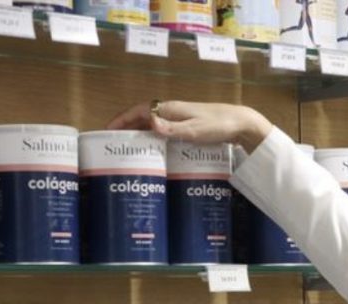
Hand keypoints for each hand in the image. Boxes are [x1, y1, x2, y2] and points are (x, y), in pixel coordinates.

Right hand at [106, 100, 272, 152]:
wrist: (241, 123)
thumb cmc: (219, 125)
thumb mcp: (195, 130)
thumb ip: (173, 129)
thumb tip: (150, 124)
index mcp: (169, 110)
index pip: (137, 112)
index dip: (120, 120)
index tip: (106, 131)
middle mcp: (171, 111)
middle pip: (142, 118)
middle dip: (125, 128)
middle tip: (112, 144)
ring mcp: (179, 118)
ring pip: (152, 124)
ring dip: (138, 134)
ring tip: (128, 150)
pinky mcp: (186, 126)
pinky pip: (163, 131)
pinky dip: (152, 138)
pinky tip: (152, 151)